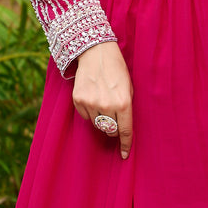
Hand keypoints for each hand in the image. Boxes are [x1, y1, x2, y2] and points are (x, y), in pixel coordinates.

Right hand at [72, 40, 133, 158]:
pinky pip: (85, 116)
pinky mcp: (78, 100)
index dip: (125, 145)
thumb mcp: (129, 88)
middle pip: (110, 130)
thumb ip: (126, 108)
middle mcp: (107, 105)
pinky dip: (90, 111)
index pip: (125, 131)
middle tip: (113, 115)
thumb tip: (122, 128)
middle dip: (113, 128)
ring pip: (97, 124)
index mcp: (124, 103)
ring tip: (102, 100)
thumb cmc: (117, 69)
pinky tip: (92, 97)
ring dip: (101, 118)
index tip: (125, 155)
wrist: (96, 52)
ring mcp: (91, 103)